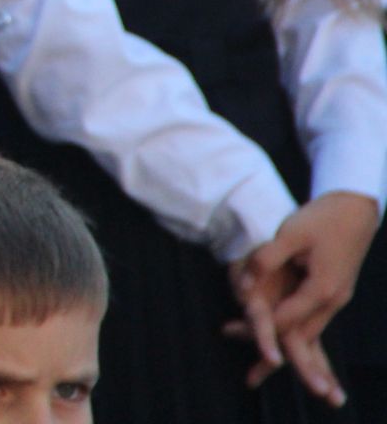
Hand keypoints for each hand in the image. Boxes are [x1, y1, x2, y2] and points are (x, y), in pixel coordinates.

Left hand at [227, 192, 376, 406]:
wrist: (355, 209)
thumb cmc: (322, 218)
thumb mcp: (291, 233)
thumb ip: (266, 259)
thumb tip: (244, 283)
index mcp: (322, 290)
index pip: (286, 320)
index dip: (259, 330)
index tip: (233, 335)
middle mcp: (331, 301)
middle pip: (300, 339)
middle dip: (275, 360)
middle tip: (252, 380)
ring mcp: (334, 298)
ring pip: (308, 334)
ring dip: (288, 355)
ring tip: (262, 373)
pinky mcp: (331, 293)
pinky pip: (311, 322)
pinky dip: (297, 337)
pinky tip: (285, 346)